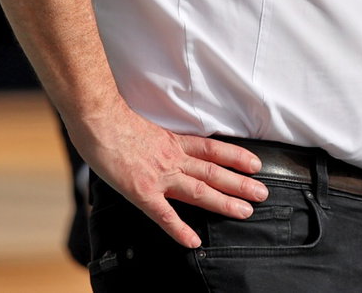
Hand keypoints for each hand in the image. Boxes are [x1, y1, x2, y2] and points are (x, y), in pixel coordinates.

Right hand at [70, 106, 269, 248]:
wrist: (99, 120)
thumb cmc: (116, 122)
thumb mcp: (148, 127)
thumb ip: (160, 141)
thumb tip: (161, 147)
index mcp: (175, 142)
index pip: (213, 149)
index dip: (237, 157)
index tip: (256, 165)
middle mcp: (173, 158)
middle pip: (214, 172)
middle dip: (240, 184)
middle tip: (263, 193)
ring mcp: (159, 176)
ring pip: (199, 191)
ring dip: (224, 202)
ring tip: (245, 212)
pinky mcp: (141, 192)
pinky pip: (164, 214)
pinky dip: (180, 229)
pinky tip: (193, 241)